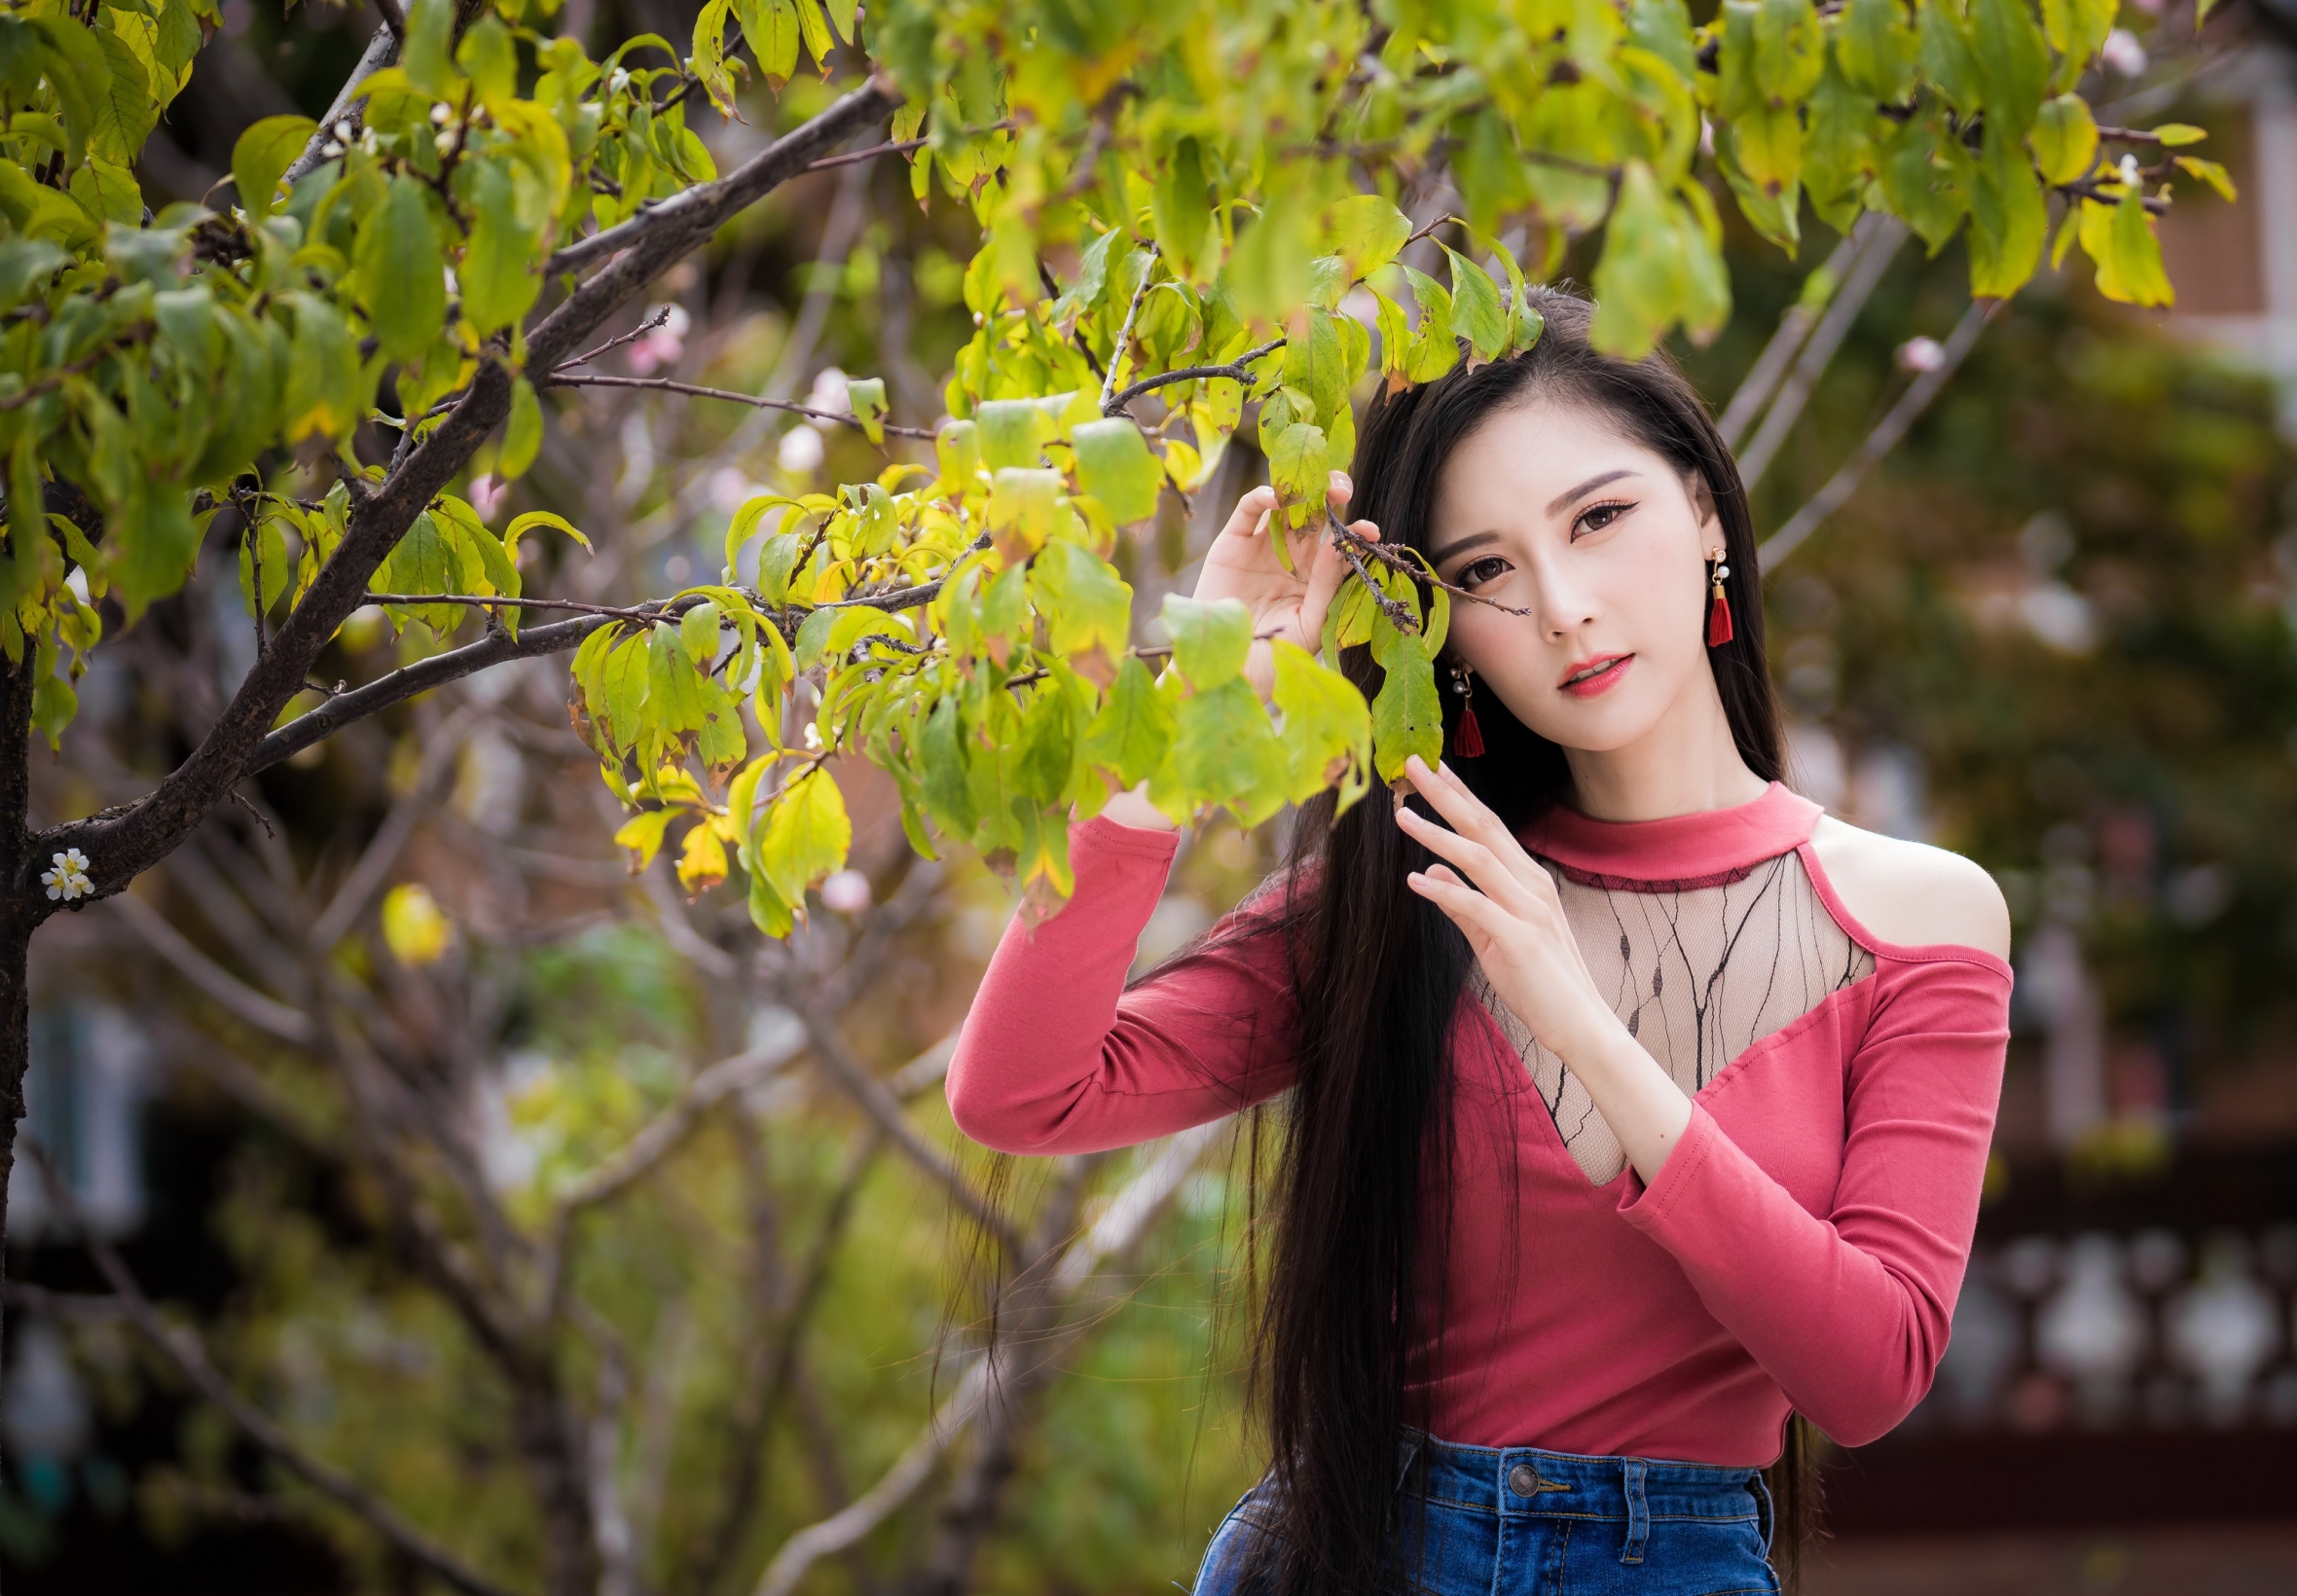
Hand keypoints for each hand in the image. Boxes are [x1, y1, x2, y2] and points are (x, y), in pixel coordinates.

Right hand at [1192, 471, 1377, 697]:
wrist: (1226, 670)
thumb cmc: (1273, 657)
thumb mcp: (1309, 627)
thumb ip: (1325, 589)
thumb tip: (1334, 548)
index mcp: (1314, 578)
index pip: (1339, 546)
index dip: (1355, 534)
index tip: (1369, 532)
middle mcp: (1291, 558)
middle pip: (1315, 517)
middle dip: (1332, 497)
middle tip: (1343, 489)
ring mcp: (1262, 548)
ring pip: (1285, 507)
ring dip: (1302, 491)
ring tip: (1316, 487)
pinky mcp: (1232, 543)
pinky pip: (1248, 511)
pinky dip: (1262, 497)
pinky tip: (1277, 498)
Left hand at [1392, 755, 1618, 1063]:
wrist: (1579, 1024)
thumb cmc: (1539, 981)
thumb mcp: (1492, 936)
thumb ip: (1462, 904)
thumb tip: (1430, 872)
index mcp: (1527, 880)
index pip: (1489, 826)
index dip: (1459, 796)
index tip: (1433, 769)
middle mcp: (1531, 885)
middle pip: (1483, 828)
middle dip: (1446, 794)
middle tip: (1414, 763)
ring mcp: (1529, 910)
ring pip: (1478, 859)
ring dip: (1438, 834)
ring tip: (1402, 814)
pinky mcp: (1519, 940)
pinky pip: (1476, 907)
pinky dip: (1445, 892)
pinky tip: (1414, 879)